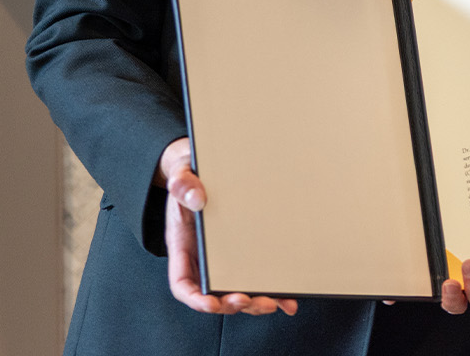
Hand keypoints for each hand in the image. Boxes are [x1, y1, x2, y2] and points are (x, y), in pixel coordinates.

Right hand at [158, 137, 300, 315]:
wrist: (201, 166)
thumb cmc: (189, 175)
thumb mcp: (181, 174)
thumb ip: (183, 185)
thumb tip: (198, 198)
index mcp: (183, 246)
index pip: (183, 283)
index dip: (196, 299)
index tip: (211, 304)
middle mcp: (203, 258)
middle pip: (213, 294)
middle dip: (231, 304)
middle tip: (248, 300)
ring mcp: (224, 257)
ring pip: (237, 290)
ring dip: (254, 302)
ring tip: (272, 302)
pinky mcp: (245, 250)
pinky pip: (257, 276)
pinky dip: (273, 292)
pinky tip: (288, 299)